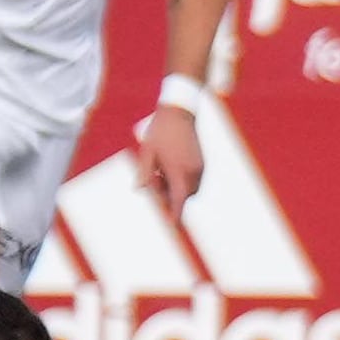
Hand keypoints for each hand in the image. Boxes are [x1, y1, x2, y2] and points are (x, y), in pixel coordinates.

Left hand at [140, 98, 206, 220]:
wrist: (180, 111)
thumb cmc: (161, 132)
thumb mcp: (147, 153)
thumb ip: (144, 173)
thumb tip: (139, 189)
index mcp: (180, 173)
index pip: (178, 203)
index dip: (174, 216)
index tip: (172, 228)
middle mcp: (194, 173)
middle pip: (183, 197)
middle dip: (168, 196)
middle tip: (153, 179)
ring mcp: (200, 167)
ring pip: (188, 188)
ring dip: (174, 186)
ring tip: (160, 169)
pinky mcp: (201, 162)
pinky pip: (192, 179)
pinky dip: (180, 179)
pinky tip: (168, 164)